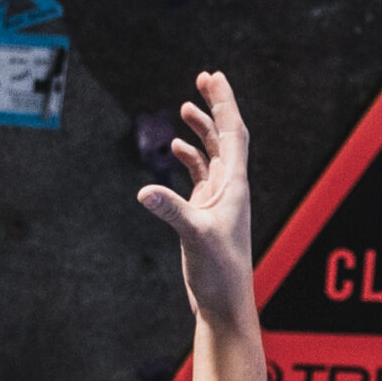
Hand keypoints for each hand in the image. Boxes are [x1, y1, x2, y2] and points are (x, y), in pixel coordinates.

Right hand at [139, 70, 256, 326]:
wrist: (224, 304)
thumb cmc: (220, 274)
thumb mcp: (195, 239)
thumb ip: (172, 212)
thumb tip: (145, 192)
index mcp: (236, 186)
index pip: (233, 133)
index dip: (225, 103)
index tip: (213, 77)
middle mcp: (231, 188)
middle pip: (226, 135)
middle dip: (215, 106)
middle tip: (203, 77)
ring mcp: (219, 200)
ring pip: (213, 154)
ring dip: (202, 130)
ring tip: (185, 108)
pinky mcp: (206, 213)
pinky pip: (201, 176)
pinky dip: (190, 159)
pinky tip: (176, 149)